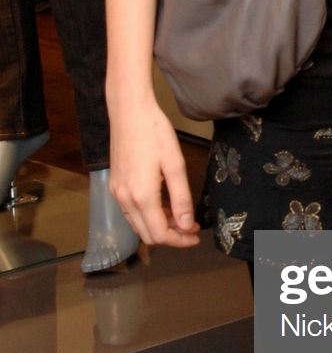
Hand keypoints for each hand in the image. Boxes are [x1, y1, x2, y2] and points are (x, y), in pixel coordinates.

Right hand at [108, 96, 200, 246]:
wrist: (129, 111)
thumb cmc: (154, 132)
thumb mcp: (175, 165)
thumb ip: (181, 198)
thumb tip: (186, 224)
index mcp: (142, 196)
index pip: (160, 234)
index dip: (180, 240)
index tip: (195, 234)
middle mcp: (125, 199)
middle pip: (148, 235)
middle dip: (171, 236)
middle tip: (191, 227)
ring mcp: (117, 193)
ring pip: (138, 225)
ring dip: (158, 226)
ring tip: (179, 216)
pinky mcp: (115, 185)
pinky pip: (130, 212)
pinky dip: (147, 216)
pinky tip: (162, 205)